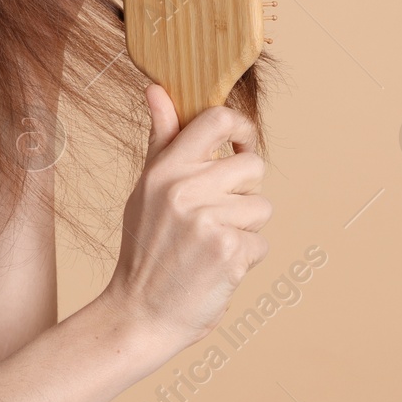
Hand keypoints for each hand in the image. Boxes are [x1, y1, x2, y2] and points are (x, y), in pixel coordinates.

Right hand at [98, 84, 271, 354]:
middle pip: (253, 166)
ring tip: (210, 246)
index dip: (241, 129)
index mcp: (165, 169)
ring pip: (262, 208)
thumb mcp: (145, 189)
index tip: (240, 146)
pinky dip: (245, 258)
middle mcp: (184, 189)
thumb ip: (161, 139)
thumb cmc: (146, 248)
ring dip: (245, 229)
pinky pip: (261, 242)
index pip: (217, 120)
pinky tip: (216, 268)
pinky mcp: (229, 252)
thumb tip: (156, 88)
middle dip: (244, 193)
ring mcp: (208, 221)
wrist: (140, 313)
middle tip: (215, 217)